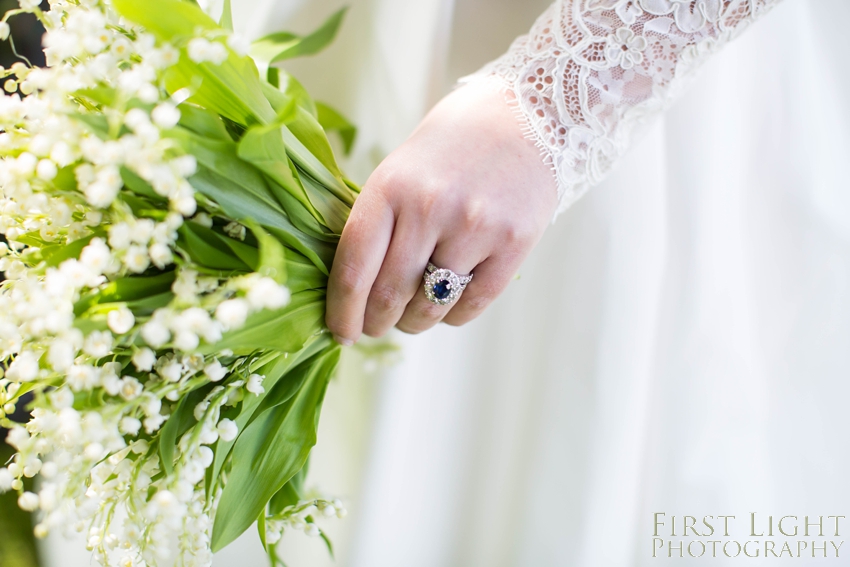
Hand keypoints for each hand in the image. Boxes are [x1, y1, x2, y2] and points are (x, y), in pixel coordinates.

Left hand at [325, 81, 557, 343]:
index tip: (339, 333)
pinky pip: (470, 306)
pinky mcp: (513, 243)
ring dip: (414, 323)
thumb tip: (352, 294)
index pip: (354, 266)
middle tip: (373, 328)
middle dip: (375, 323)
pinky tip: (448, 303)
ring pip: (430, 307)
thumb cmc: (450, 149)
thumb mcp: (399, 171)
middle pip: (389, 295)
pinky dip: (452, 316)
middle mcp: (429, 206)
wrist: (523, 116)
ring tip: (412, 317)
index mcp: (389, 186)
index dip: (342, 311)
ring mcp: (474, 226)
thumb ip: (377, 225)